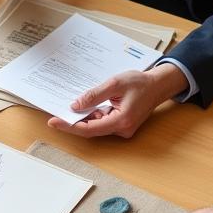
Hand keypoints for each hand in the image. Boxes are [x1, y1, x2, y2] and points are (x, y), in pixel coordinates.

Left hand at [47, 64, 188, 137]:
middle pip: (91, 130)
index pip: (89, 128)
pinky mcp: (121, 125)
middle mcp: (122, 129)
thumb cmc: (140, 83)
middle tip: (54, 115)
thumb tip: (75, 106)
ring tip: (67, 109)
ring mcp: (122, 129)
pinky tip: (82, 108)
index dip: (70, 126)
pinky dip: (91, 116)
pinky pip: (102, 123)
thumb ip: (94, 95)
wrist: (158, 85)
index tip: (54, 122)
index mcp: (121, 121)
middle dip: (72, 123)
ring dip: (82, 118)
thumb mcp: (115, 84)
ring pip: (95, 126)